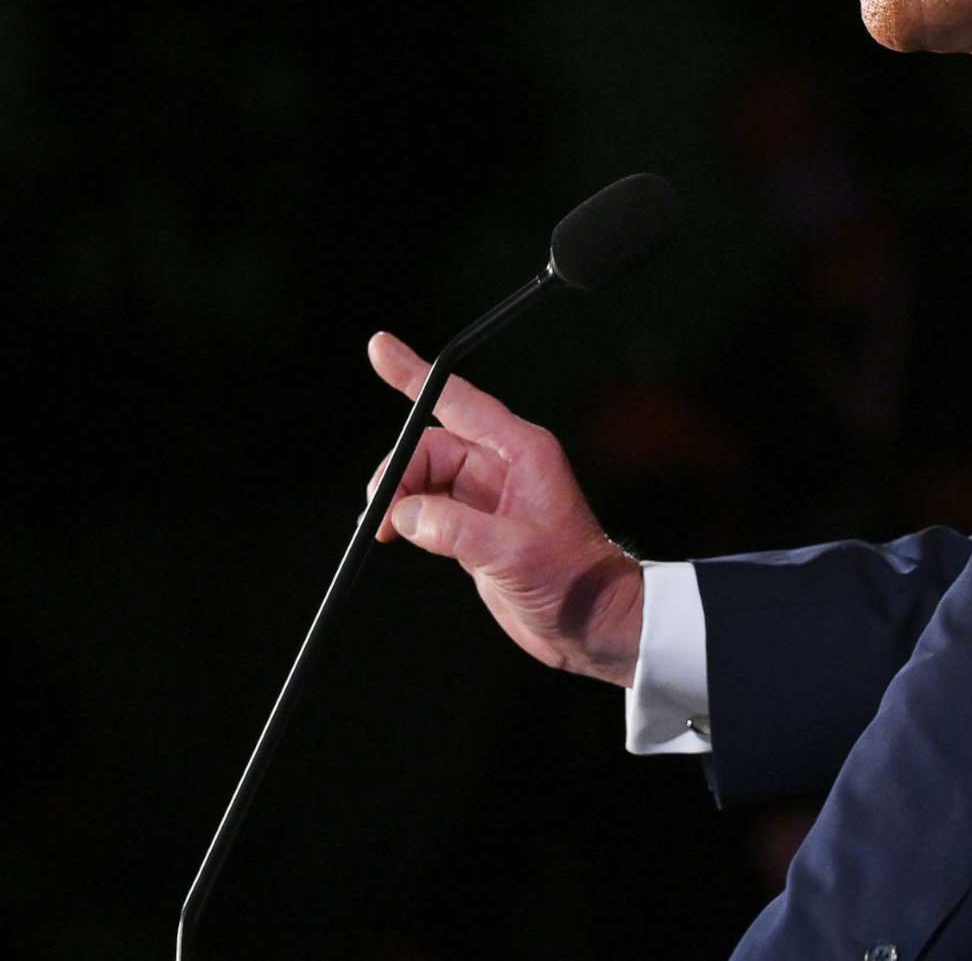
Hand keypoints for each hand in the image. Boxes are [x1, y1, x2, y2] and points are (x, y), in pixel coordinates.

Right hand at [362, 331, 643, 686]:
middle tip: (380, 513)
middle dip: (398, 471)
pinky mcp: (475, 527)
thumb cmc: (574, 581)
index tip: (379, 348)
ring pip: (423, 478)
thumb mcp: (513, 552)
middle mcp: (502, 466)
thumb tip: (404, 516)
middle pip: (430, 445)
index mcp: (521, 451)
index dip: (414, 374)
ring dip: (398, 499)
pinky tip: (394, 536)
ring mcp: (486, 497)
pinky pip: (427, 508)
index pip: (458, 401)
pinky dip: (405, 518)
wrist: (592, 624)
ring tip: (385, 532)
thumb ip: (454, 530)